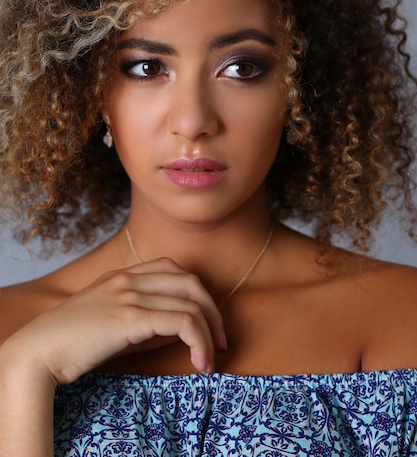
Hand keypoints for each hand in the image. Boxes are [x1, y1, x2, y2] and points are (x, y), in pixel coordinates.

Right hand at [5, 258, 225, 383]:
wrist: (39, 351)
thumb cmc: (74, 342)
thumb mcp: (114, 325)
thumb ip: (148, 322)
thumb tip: (184, 331)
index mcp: (124, 275)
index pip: (175, 271)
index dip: (199, 295)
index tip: (207, 325)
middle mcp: (130, 278)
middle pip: (191, 281)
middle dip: (213, 312)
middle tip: (220, 342)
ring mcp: (130, 295)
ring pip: (191, 302)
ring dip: (210, 333)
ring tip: (210, 359)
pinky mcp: (131, 317)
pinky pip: (182, 321)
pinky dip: (199, 341)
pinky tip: (199, 361)